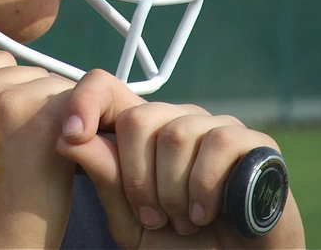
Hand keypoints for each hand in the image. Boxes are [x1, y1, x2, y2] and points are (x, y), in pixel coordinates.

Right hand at [0, 51, 76, 248]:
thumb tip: (13, 72)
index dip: (9, 96)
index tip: (5, 131)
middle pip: (25, 72)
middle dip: (32, 102)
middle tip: (21, 148)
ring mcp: (2, 100)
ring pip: (51, 83)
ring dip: (56, 112)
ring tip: (38, 153)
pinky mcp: (40, 116)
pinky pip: (74, 99)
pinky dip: (79, 123)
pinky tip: (62, 152)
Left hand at [55, 69, 304, 248]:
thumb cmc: (179, 244)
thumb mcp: (129, 218)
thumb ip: (104, 177)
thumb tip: (67, 137)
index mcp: (142, 130)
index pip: (104, 87)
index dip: (84, 101)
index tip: (69, 134)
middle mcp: (176, 117)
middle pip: (137, 118)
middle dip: (138, 178)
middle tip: (154, 214)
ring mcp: (215, 125)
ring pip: (175, 134)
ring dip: (174, 190)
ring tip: (184, 219)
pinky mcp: (254, 142)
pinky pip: (218, 143)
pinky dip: (205, 186)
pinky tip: (206, 213)